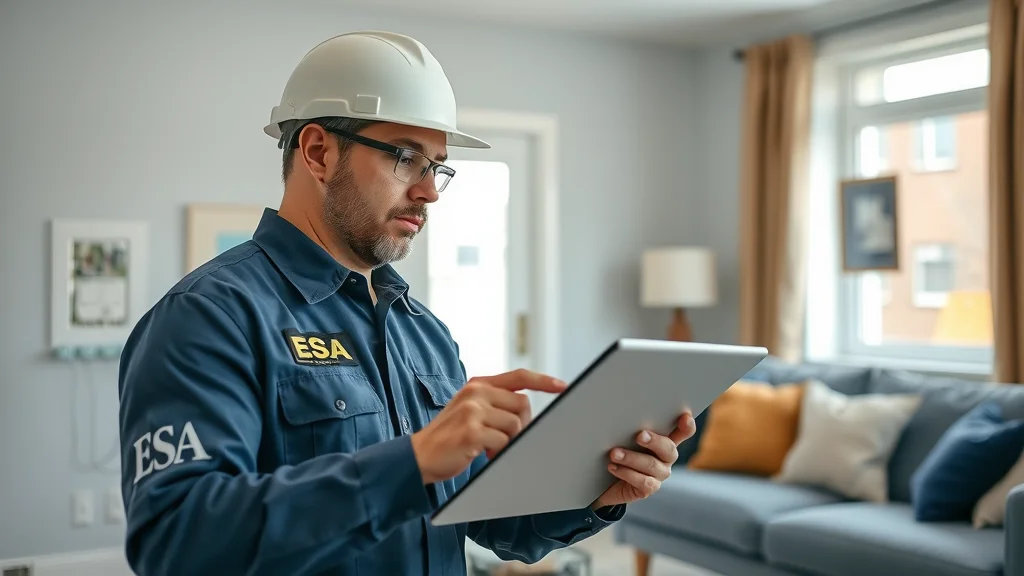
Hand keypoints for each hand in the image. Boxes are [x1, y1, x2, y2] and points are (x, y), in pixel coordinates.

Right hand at [411, 369, 567, 484]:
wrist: (419, 454)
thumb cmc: (449, 436)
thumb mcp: (469, 409)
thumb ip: (493, 402)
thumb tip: (525, 411)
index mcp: (478, 385)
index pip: (518, 376)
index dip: (543, 381)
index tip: (562, 386)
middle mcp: (476, 393)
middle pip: (523, 404)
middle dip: (521, 425)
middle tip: (504, 439)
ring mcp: (473, 411)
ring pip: (515, 424)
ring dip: (508, 441)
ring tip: (490, 447)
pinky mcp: (471, 431)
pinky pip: (504, 441)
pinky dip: (498, 451)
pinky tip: (484, 453)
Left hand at [590, 410, 695, 509]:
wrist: (603, 482)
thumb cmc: (616, 452)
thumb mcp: (623, 437)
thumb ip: (629, 428)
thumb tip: (618, 413)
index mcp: (663, 440)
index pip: (682, 432)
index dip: (687, 426)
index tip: (686, 417)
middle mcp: (666, 458)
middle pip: (669, 448)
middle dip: (655, 441)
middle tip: (639, 436)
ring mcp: (659, 474)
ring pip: (652, 465)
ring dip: (631, 458)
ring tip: (614, 453)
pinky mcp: (648, 489)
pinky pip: (643, 481)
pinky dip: (626, 473)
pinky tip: (613, 467)